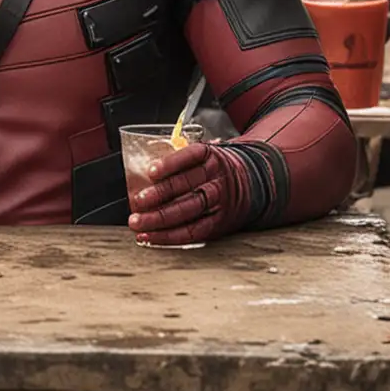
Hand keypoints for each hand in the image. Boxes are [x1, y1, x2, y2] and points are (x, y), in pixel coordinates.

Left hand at [127, 141, 267, 246]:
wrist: (252, 184)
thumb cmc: (215, 169)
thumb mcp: (203, 155)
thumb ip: (178, 158)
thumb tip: (139, 165)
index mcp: (210, 156)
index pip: (190, 156)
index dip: (170, 164)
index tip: (151, 171)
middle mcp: (216, 178)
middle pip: (186, 186)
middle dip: (159, 195)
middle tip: (137, 201)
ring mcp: (218, 201)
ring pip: (187, 211)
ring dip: (160, 218)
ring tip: (138, 223)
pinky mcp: (218, 222)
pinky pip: (193, 231)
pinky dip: (170, 236)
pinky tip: (151, 236)